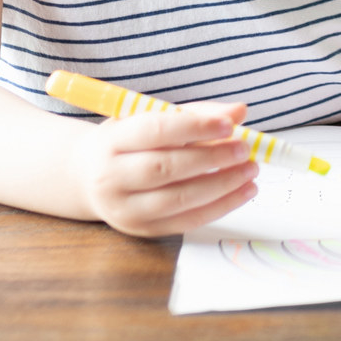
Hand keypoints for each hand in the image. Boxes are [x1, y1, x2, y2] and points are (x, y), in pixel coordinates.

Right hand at [64, 100, 259, 237]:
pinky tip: (243, 192)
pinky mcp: (142, 229)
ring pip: (178, 199)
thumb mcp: (151, 117)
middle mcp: (112, 176)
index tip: (229, 125)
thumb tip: (239, 112)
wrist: (89, 177)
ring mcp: (125, 208)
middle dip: (212, 159)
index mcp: (112, 140)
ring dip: (221, 186)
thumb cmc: (129, 142)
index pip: (155, 132)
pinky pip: (186, 222)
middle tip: (245, 149)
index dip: (194, 127)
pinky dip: (220, 207)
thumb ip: (196, 113)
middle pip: (165, 168)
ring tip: (250, 170)